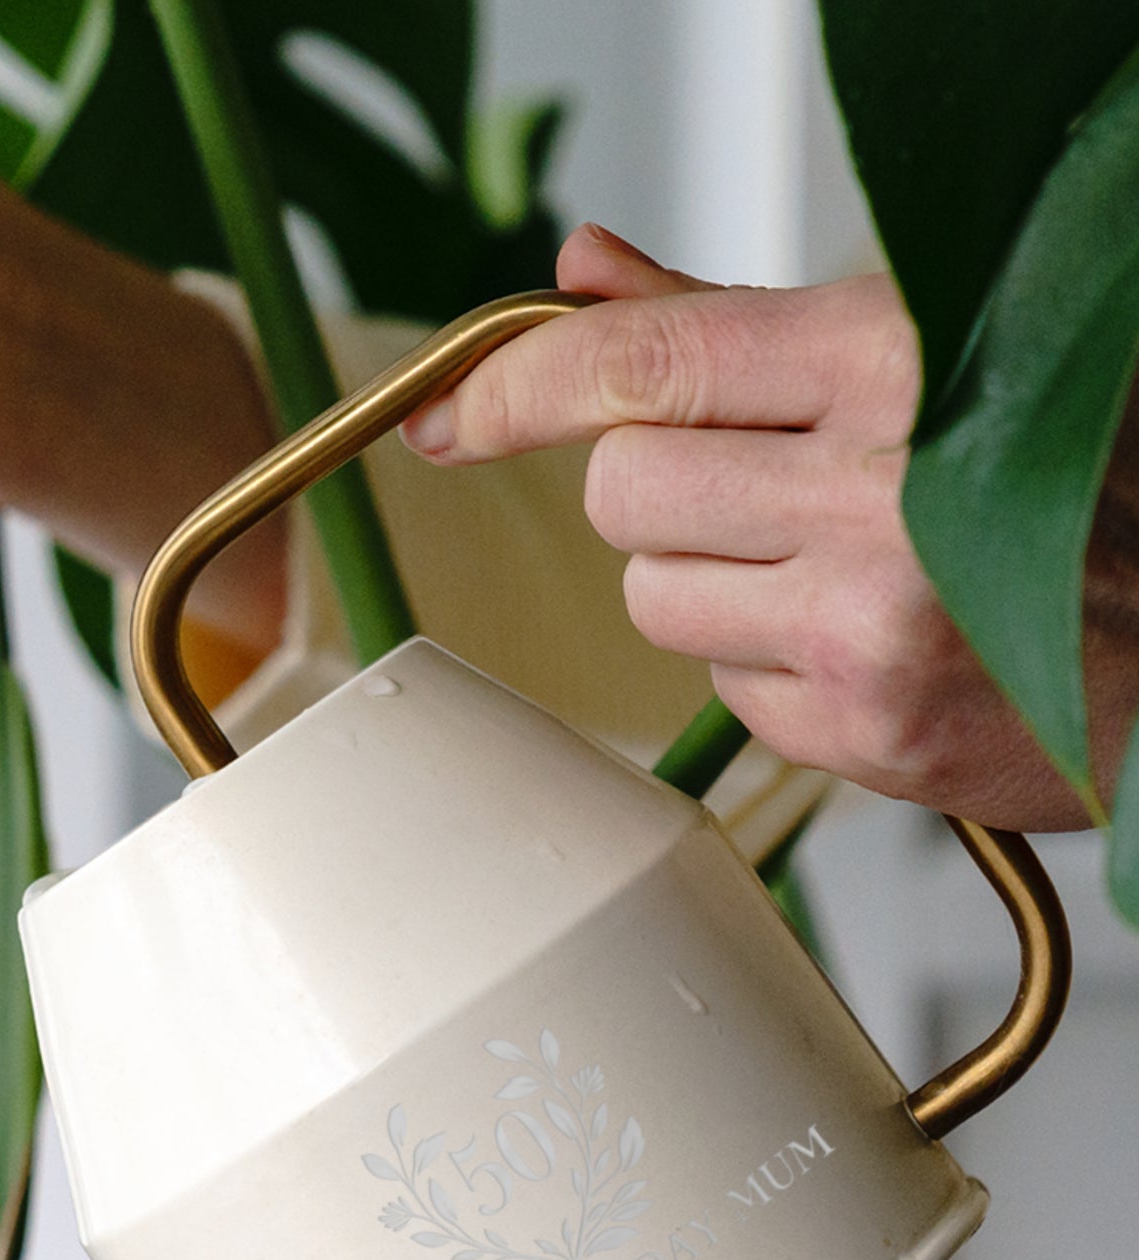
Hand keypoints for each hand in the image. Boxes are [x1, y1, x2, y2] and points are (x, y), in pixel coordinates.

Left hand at [401, 223, 1122, 829]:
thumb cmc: (1061, 478)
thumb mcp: (911, 349)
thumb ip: (727, 314)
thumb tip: (582, 275)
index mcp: (892, 364)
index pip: (643, 365)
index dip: (519, 387)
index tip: (452, 415)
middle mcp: (876, 494)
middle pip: (620, 491)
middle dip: (658, 491)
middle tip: (759, 488)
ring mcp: (866, 626)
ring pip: (653, 596)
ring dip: (705, 581)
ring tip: (827, 565)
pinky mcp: (860, 729)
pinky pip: (718, 687)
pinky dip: (764, 663)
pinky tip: (859, 637)